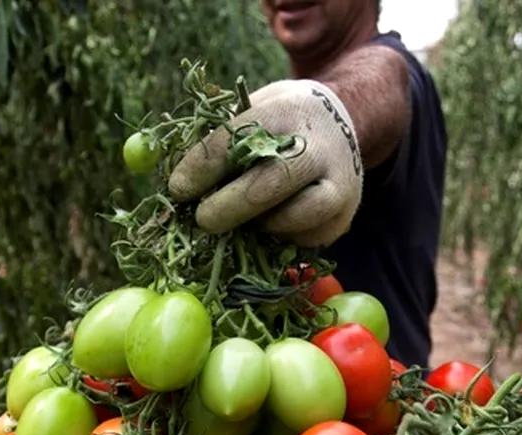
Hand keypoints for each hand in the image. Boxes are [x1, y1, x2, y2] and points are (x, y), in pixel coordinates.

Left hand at [169, 79, 363, 247]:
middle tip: (201, 220)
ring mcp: (338, 184)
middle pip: (269, 184)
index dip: (203, 168)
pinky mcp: (343, 217)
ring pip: (294, 217)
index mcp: (286, 112)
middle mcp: (318, 147)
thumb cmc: (281, 123)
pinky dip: (280, 237)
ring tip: (241, 222)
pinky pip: (304, 239)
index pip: (239, 141)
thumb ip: (221, 141)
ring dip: (259, 225)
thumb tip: (180, 184)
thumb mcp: (254, 109)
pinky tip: (268, 225)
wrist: (343, 123)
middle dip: (228, 206)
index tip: (178, 189)